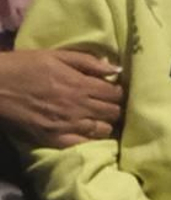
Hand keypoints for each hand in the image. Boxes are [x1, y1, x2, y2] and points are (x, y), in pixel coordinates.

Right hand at [0, 47, 123, 147]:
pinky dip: (90, 139)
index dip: (118, 92)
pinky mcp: (54, 139)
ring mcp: (67, 125)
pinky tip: (87, 133)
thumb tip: (117, 69)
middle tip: (109, 105)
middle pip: (113, 113)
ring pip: (102, 130)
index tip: (114, 91)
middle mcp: (78, 107)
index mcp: (80, 84)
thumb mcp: (56, 55)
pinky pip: (83, 144)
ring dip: (105, 123)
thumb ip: (87, 61)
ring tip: (99, 118)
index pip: (115, 93)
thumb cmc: (24, 65)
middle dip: (115, 108)